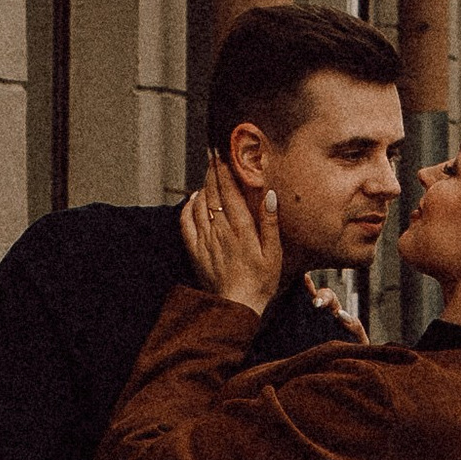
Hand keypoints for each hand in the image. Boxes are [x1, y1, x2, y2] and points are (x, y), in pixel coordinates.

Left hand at [180, 157, 282, 312]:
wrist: (236, 306)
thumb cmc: (261, 281)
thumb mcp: (274, 253)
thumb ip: (270, 223)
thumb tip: (269, 194)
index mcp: (241, 229)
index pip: (229, 191)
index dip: (225, 170)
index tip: (222, 153)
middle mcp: (220, 231)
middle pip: (213, 193)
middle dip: (212, 172)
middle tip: (213, 155)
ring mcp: (205, 240)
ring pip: (199, 204)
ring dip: (203, 186)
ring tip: (207, 174)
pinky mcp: (195, 251)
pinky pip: (186, 222)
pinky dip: (188, 206)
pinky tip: (193, 199)